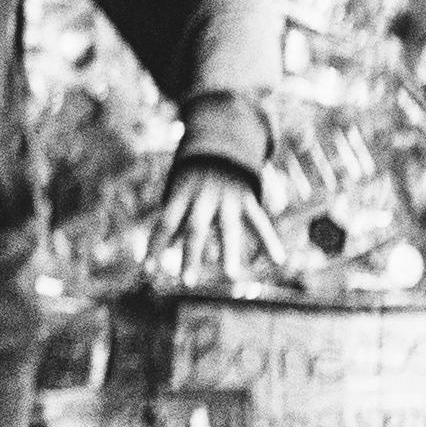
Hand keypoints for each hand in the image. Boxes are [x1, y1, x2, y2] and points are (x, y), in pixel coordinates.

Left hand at [143, 157, 284, 291]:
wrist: (221, 143)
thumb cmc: (193, 179)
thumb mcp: (179, 194)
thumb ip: (174, 222)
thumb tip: (162, 248)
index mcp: (181, 196)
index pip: (165, 223)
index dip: (155, 246)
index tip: (147, 271)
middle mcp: (203, 198)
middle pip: (196, 229)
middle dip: (191, 255)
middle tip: (186, 282)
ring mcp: (227, 199)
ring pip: (228, 228)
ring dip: (228, 252)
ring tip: (230, 276)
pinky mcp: (246, 200)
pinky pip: (259, 221)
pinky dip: (269, 240)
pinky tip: (278, 260)